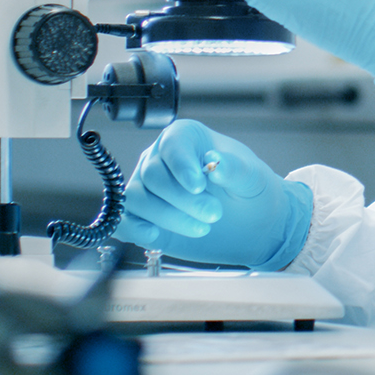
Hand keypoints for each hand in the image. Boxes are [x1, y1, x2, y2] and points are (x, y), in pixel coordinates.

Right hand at [113, 119, 311, 270]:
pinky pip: (123, 221)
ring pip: (136, 199)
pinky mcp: (142, 217)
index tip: (200, 186)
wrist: (251, 222)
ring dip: (167, 217)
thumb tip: (214, 161)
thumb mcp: (251, 176)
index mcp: (185, 138)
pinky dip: (133, 229)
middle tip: (213, 213)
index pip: (173, 146)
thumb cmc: (249, 189)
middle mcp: (159, 159)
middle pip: (152, 175)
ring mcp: (148, 188)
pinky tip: (154, 236)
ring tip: (202, 228)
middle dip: (182, 199)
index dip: (182, 166)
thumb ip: (234, 168)